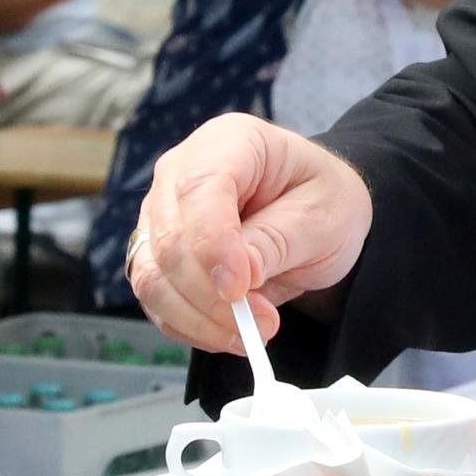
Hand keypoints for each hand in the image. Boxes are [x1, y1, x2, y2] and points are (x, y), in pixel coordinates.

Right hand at [127, 116, 370, 350]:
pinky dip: (188, 326)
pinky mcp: (157, 254)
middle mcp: (182, 171)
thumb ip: (276, 241)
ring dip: (198, 317)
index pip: (199, 187)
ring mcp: (162, 212)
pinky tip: (230, 334)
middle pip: (168, 236)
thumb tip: (234, 279)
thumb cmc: (324, 199)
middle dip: (209, 294)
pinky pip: (155, 299)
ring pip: (151, 274)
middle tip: (262, 324)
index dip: (212, 243)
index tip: (239, 288)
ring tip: (253, 333)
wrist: (318, 213)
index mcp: (230, 141)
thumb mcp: (322, 215)